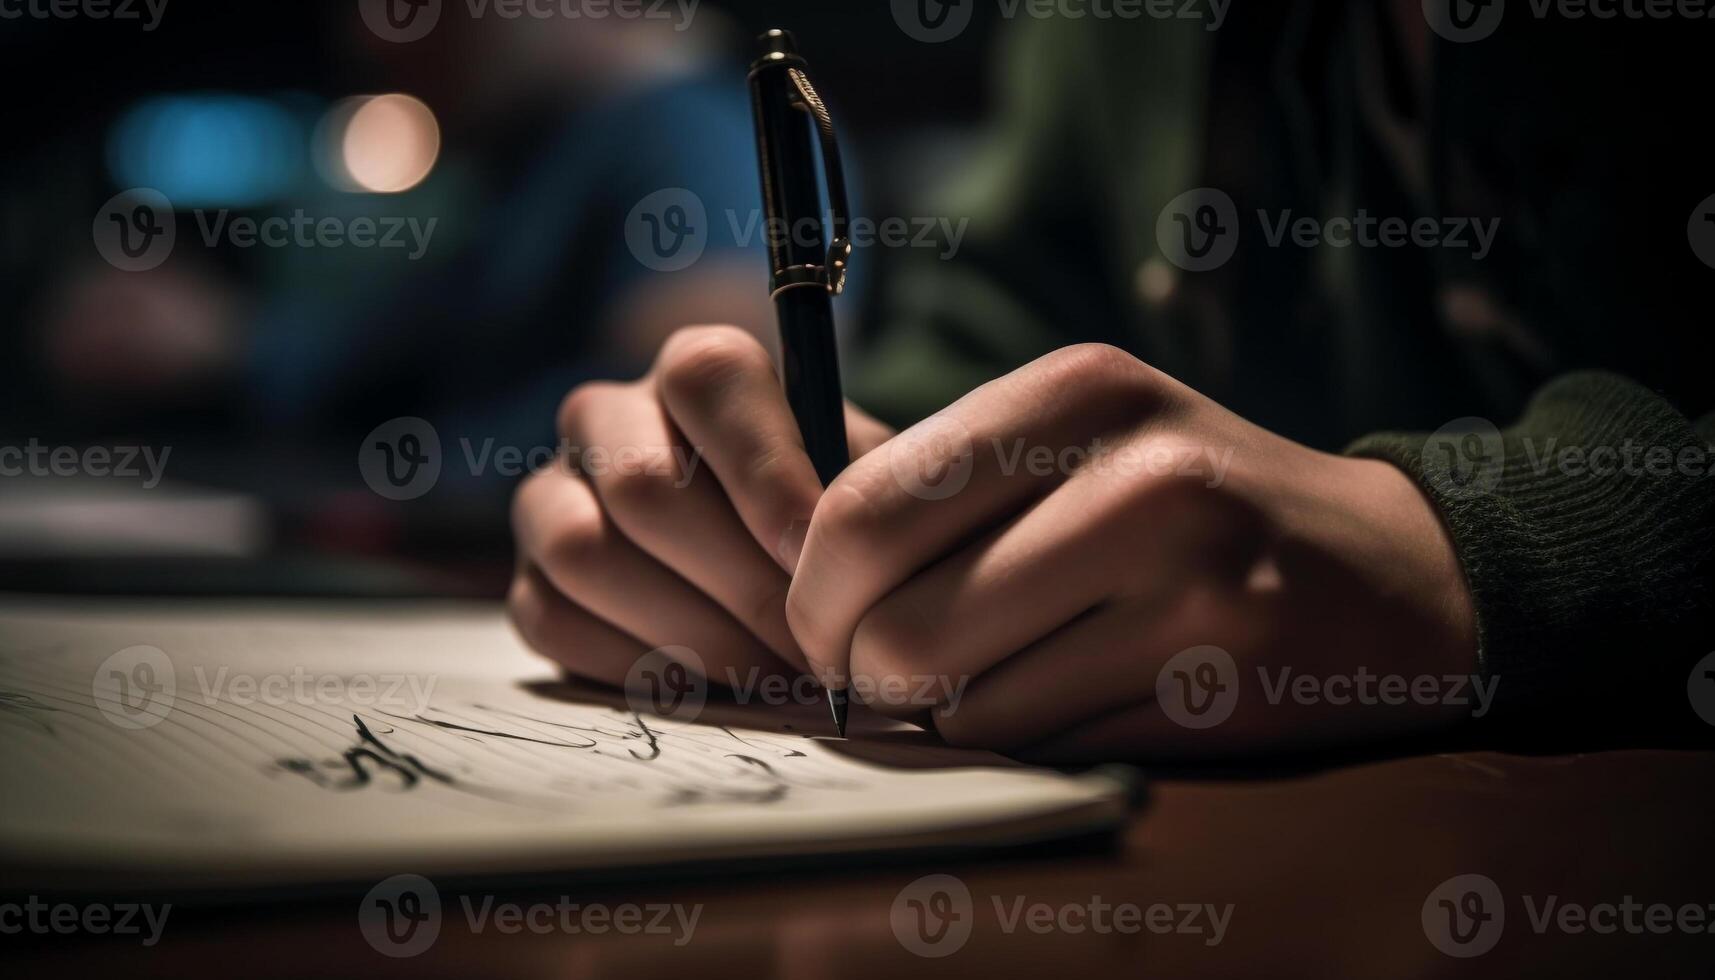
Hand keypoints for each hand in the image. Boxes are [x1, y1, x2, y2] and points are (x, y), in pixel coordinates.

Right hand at [508, 325, 891, 689]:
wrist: (770, 575)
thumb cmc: (827, 520)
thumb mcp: (862, 487)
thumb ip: (861, 496)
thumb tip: (857, 559)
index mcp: (696, 370)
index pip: (708, 377)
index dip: (764, 471)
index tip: (817, 559)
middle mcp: (607, 415)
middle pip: (643, 484)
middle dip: (739, 582)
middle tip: (811, 650)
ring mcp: (551, 494)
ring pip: (583, 551)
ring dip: (688, 630)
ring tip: (769, 675)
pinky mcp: (526, 577)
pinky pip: (551, 618)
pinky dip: (636, 665)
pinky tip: (711, 683)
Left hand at [786, 344, 1479, 759]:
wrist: (1385, 576)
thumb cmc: (1193, 504)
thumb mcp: (1081, 438)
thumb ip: (943, 476)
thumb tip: (784, 553)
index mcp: (1080, 391)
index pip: (863, 508)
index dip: (815, 591)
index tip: (826, 620)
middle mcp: (1138, 476)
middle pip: (897, 619)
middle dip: (861, 670)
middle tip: (881, 672)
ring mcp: (1190, 585)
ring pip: (961, 701)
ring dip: (949, 712)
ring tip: (999, 673)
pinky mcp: (1219, 682)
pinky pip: (1037, 744)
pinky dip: (1021, 739)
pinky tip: (1072, 696)